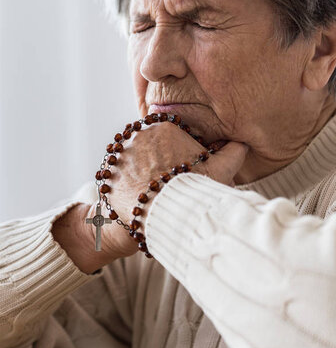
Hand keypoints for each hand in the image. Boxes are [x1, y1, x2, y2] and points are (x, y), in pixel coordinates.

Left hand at [86, 121, 247, 262]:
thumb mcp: (220, 170)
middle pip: (152, 147)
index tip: (182, 171)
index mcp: (164, 128)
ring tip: (155, 193)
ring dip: (143, 173)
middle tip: (169, 184)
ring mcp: (119, 154)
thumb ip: (233, 152)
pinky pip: (120, 176)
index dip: (181, 155)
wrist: (159, 219)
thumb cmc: (190, 193)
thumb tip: (241, 143)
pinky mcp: (107, 173)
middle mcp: (137, 136)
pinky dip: (128, 185)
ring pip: (135, 161)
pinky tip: (139, 197)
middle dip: (161, 163)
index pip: (173, 136)